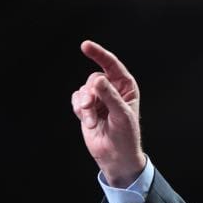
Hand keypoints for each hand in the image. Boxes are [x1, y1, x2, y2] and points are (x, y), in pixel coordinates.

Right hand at [72, 40, 145, 187]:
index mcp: (126, 87)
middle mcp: (112, 89)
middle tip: (91, 108)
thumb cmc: (126, 136)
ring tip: (91, 120)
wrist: (116, 156)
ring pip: (83, 89)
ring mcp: (99, 98)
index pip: (112, 65)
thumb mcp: (121, 114)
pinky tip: (87, 121)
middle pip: (94, 78)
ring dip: (84, 105)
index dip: (99, 54)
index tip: (85, 46)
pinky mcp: (87, 108)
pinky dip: (79, 109)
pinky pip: (76, 99)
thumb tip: (97, 80)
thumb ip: (109, 96)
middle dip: (90, 93)